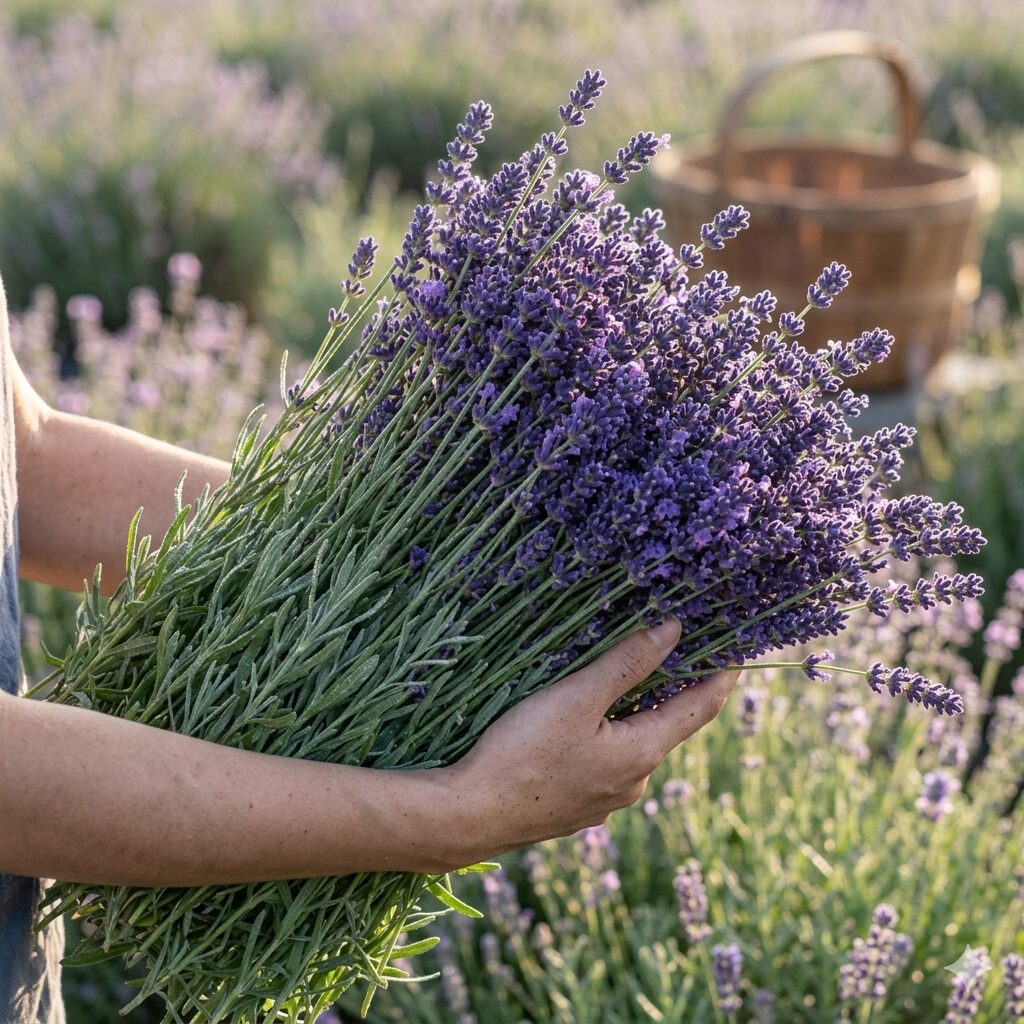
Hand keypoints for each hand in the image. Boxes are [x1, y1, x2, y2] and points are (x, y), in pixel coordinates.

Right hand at [446, 620, 738, 864]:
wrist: (470, 817)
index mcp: (641, 754)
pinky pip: (602, 765)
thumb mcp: (577, 698)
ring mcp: (603, 802)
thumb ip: (627, 664)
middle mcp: (632, 784)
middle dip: (670, 692)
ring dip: (631, 716)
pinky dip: (604, 738)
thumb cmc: (523, 752)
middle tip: (669, 652)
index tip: (736, 652)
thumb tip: (674, 632)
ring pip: (630, 747)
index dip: (719, 679)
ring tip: (614, 683)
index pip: (700, 710)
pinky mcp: (574, 809)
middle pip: (664, 728)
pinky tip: (574, 727)